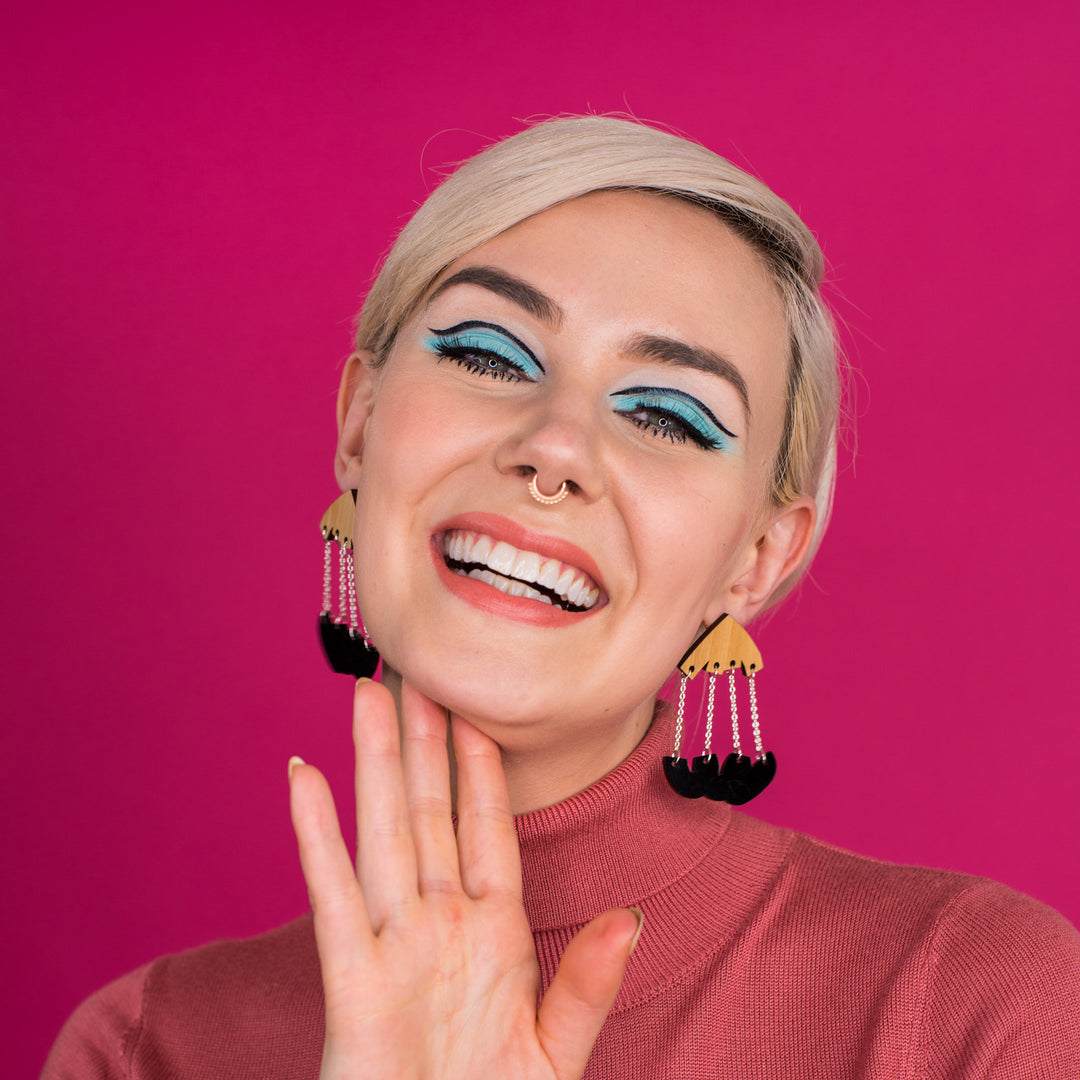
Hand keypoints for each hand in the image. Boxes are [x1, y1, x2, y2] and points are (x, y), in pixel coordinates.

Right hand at [289, 678, 641, 1079]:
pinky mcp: (353, 987)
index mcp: (495, 938)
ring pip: (385, 833)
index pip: (487, 830)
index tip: (476, 712)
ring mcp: (395, 949)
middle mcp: (441, 927)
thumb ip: (588, 986)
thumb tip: (631, 919)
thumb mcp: (556, 1058)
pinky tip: (304, 779)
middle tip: (414, 672)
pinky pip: (335, 897)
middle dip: (423, 741)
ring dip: (374, 763)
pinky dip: (316, 836)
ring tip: (365, 695)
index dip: (482, 769)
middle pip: (431, 812)